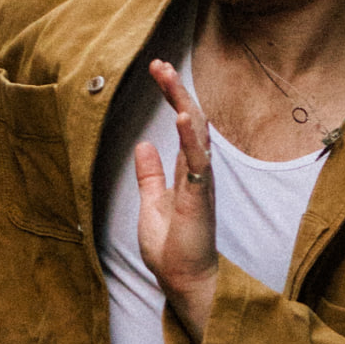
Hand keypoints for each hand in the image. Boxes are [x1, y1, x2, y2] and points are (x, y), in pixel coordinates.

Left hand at [133, 59, 217, 343]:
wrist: (182, 280)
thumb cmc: (172, 249)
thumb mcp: (151, 204)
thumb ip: (150, 175)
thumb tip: (144, 146)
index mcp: (186, 172)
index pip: (182, 125)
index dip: (171, 97)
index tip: (157, 72)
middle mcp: (197, 171)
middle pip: (191, 120)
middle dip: (175, 91)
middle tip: (158, 64)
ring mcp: (200, 182)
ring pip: (196, 132)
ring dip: (182, 102)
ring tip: (167, 76)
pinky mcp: (199, 197)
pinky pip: (197, 161)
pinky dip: (190, 137)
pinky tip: (182, 116)